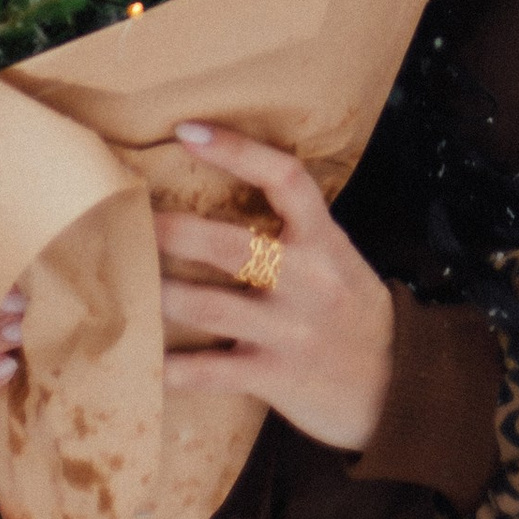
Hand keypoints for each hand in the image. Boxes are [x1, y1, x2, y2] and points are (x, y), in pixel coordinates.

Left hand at [156, 126, 394, 455]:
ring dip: (158, 293)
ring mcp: (289, 330)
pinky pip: (209, 372)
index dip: (237, 150)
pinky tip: (139, 358)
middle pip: (230, 245)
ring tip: (119, 279)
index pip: (285, 179)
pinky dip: (169, 366)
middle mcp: (308, 280)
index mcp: (326, 241)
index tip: (187, 131)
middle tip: (127, 216)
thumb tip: (223, 194)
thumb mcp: (338, 260)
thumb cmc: (354, 313)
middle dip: (173, 230)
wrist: (399, 387)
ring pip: (208, 306)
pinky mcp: (273, 376)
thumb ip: (294, 234)